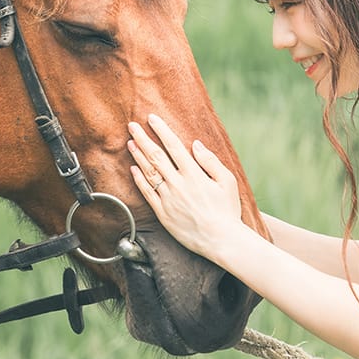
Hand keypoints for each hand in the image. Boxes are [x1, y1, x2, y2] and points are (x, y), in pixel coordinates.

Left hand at [128, 115, 242, 261]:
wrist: (221, 240)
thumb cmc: (227, 210)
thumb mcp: (228, 181)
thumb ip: (211, 161)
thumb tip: (195, 145)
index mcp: (194, 174)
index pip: (173, 146)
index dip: (161, 130)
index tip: (152, 119)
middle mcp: (178, 185)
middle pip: (156, 157)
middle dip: (143, 139)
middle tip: (132, 126)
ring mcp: (169, 199)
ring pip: (149, 173)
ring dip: (138, 156)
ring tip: (130, 143)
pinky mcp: (163, 213)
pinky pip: (147, 194)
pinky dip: (139, 180)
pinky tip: (133, 170)